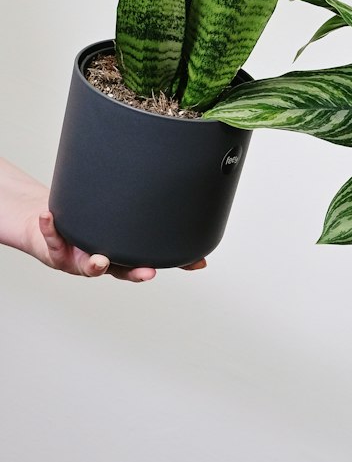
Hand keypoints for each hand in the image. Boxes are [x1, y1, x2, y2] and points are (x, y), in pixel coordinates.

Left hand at [29, 211, 207, 280]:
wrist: (45, 225)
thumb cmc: (85, 222)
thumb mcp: (113, 218)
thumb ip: (136, 212)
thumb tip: (175, 187)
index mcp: (119, 255)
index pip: (150, 260)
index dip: (175, 264)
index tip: (196, 264)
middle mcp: (102, 261)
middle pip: (121, 271)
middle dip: (135, 273)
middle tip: (149, 273)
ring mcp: (77, 258)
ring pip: (88, 267)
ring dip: (95, 264)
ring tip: (100, 259)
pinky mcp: (53, 248)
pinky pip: (51, 237)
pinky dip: (49, 227)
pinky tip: (48, 215)